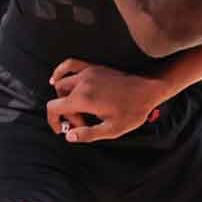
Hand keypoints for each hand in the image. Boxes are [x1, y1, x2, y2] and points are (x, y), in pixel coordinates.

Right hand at [47, 58, 167, 143]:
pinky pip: (70, 65)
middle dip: (67, 113)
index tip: (62, 130)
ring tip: (75, 108)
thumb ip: (89, 134)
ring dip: (63, 97)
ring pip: (62, 83)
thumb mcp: (113, 129)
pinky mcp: (94, 67)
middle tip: (82, 123)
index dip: (53, 121)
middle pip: (60, 98)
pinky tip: (56, 79)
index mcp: (84, 99)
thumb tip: (69, 136)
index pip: (54, 108)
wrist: (148, 90)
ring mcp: (87, 72)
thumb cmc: (132, 111)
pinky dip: (60, 72)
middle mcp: (82, 83)